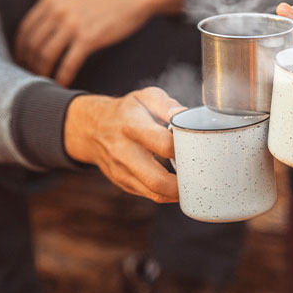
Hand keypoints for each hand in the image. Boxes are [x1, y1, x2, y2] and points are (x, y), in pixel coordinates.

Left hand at [15, 0, 182, 85]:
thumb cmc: (104, 0)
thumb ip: (55, 12)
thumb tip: (40, 37)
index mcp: (50, 0)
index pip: (25, 30)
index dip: (20, 50)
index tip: (22, 63)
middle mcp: (57, 11)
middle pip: (33, 45)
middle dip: (29, 65)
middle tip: (31, 78)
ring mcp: (72, 25)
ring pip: (46, 56)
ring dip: (42, 73)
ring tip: (45, 83)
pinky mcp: (88, 38)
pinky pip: (68, 64)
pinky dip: (62, 77)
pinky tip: (62, 85)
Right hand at [64, 87, 185, 202]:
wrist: (92, 128)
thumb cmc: (126, 111)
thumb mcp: (144, 97)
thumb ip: (166, 104)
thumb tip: (183, 115)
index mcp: (132, 127)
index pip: (165, 145)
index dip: (185, 147)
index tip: (195, 145)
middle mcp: (124, 152)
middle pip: (158, 180)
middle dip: (184, 182)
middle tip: (199, 173)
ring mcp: (122, 172)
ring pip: (156, 193)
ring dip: (178, 191)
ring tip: (192, 179)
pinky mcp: (123, 183)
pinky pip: (151, 195)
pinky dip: (168, 193)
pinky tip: (178, 183)